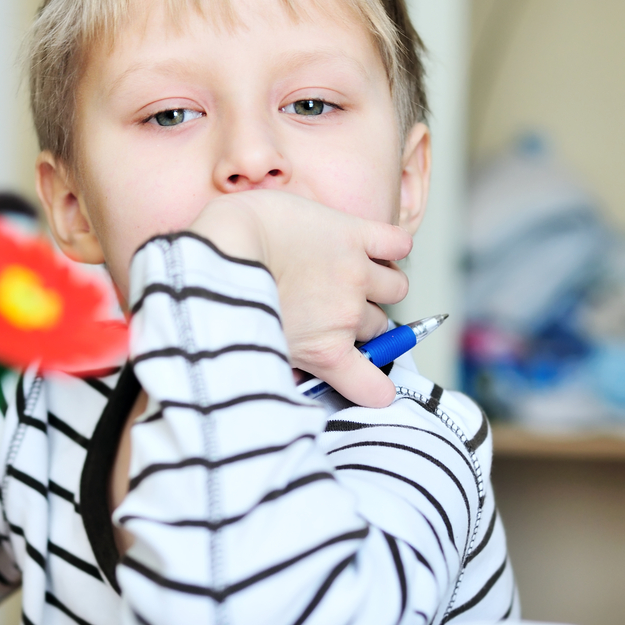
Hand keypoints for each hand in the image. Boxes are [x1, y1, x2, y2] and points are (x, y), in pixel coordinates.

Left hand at [189, 191, 411, 406]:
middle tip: (333, 307)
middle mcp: (347, 316)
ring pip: (396, 288)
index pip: (375, 389)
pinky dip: (394, 247)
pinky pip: (399, 244)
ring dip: (381, 284)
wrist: (224, 246)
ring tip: (353, 274)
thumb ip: (284, 364)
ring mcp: (355, 273)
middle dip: (362, 321)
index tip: (367, 376)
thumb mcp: (255, 347)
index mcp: (325, 351)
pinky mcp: (354, 234)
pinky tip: (376, 248)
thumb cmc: (226, 296)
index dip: (375, 385)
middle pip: (379, 327)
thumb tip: (290, 373)